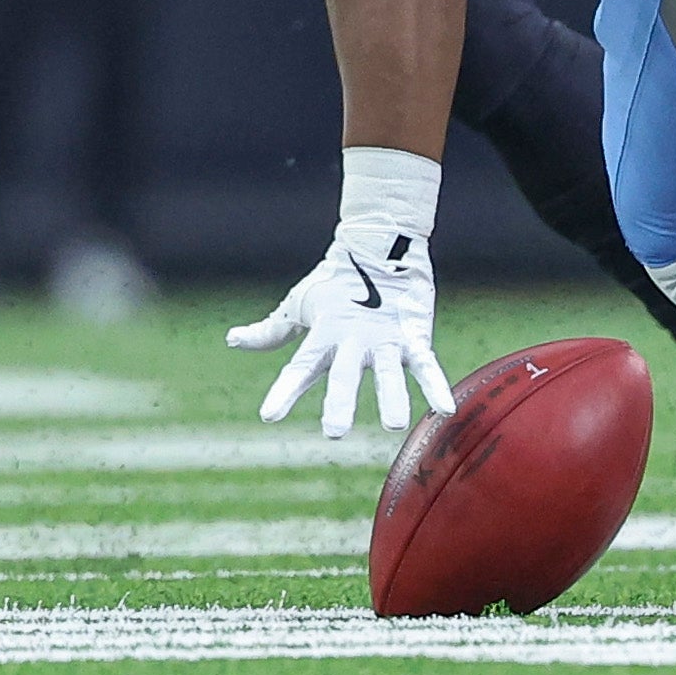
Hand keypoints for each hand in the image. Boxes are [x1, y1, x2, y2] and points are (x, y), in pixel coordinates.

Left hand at [228, 221, 453, 436]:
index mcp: (323, 336)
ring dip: (391, 396)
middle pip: (344, 374)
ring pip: (387, 371)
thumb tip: (231, 340)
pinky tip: (444, 409)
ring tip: (393, 425)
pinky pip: (426, 364)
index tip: (270, 416)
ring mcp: (384, 338)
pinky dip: (435, 385)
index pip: (300, 368)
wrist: (378, 243)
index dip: (284, 391)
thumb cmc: (333, 280)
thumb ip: (269, 332)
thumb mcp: (297, 306)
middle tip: (334, 432)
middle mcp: (352, 340)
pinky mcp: (412, 334)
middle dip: (340, 401)